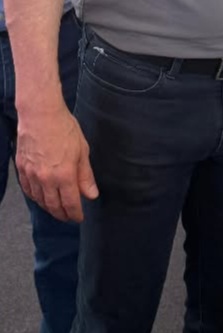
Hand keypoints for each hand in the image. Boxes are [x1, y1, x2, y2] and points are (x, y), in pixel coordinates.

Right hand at [16, 103, 98, 222]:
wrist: (40, 114)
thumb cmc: (64, 128)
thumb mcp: (82, 151)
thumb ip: (86, 176)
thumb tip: (91, 195)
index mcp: (64, 175)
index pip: (70, 204)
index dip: (75, 214)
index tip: (79, 218)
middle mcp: (46, 179)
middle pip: (53, 206)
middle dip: (62, 215)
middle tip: (68, 217)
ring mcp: (31, 174)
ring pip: (39, 200)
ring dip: (48, 207)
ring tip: (56, 209)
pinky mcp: (22, 168)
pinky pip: (28, 190)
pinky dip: (35, 197)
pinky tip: (41, 197)